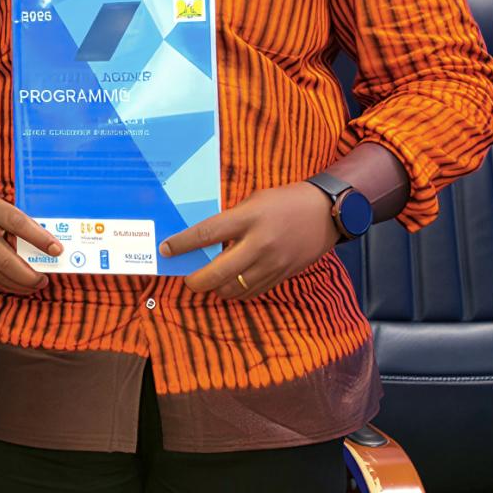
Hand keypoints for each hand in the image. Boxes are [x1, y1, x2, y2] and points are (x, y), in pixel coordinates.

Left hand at [162, 182, 337, 299]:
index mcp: (248, 218)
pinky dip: (237, 291)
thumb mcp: (252, 201)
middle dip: (196, 280)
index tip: (166, 250)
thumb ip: (229, 220)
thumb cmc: (284, 201)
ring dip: (216, 289)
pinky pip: (253, 291)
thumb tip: (203, 239)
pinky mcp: (283, 275)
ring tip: (207, 282)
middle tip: (187, 278)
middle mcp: (259, 243)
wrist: (326, 212)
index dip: (182, 244)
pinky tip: (229, 285)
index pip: (206, 234)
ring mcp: (272, 263)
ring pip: (234, 288)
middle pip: (217, 272)